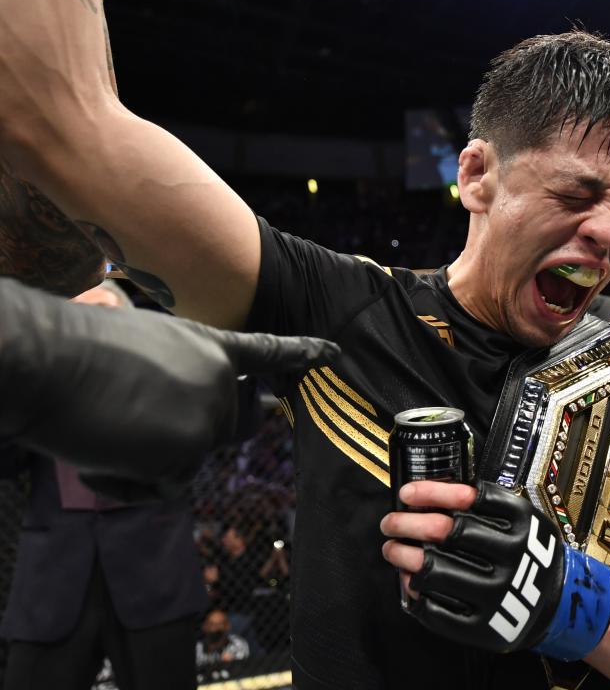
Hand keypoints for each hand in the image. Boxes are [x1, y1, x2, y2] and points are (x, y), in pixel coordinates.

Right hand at [0, 277, 338, 499]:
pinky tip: (103, 454)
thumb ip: (182, 378)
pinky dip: (132, 482)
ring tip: (108, 427)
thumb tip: (187, 422)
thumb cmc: (84, 347)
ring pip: (191, 459)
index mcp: (211, 349)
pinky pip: (165, 487)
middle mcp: (220, 385)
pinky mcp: (182, 456)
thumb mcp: (149, 347)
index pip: (269, 353)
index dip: (303, 354)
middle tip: (150, 420)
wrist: (52, 360)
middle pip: (234, 425)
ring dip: (149, 457)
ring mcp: (205, 421)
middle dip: (201, 431)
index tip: (334, 354)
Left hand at [381, 480, 609, 660]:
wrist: (560, 601)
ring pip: (435, 569)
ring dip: (403, 556)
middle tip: (390, 522)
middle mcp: (512, 556)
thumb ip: (482, 502)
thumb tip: (426, 495)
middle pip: (446, 531)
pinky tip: (408, 580)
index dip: (432, 492)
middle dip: (408, 523)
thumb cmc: (528, 550)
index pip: (469, 498)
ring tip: (392, 549)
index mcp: (521, 522)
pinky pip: (437, 610)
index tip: (407, 492)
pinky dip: (415, 591)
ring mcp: (499, 593)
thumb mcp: (520, 516)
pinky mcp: (485, 627)